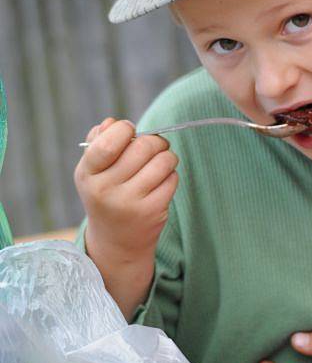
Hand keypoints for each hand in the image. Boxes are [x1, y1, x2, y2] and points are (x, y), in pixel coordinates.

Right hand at [75, 117, 178, 259]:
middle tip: (154, 145)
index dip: (125, 129)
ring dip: (167, 156)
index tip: (129, 132)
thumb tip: (112, 123)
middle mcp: (106, 190)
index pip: (108, 143)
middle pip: (143, 147)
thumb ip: (99, 141)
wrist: (115, 240)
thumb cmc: (106, 192)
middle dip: (154, 140)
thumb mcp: (93, 169)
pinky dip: (170, 175)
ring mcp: (129, 203)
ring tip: (160, 161)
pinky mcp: (152, 212)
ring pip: (163, 161)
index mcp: (88, 174)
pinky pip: (172, 179)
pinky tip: (161, 181)